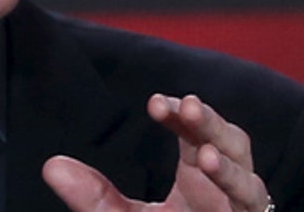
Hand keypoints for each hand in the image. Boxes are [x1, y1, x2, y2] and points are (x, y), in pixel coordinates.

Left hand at [42, 94, 271, 210]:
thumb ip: (94, 197)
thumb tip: (51, 166)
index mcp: (199, 176)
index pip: (195, 132)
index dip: (181, 113)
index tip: (155, 103)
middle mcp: (226, 190)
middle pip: (231, 144)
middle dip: (211, 125)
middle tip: (188, 106)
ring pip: (250, 183)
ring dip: (231, 168)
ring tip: (207, 156)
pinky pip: (252, 207)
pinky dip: (236, 190)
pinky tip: (215, 173)